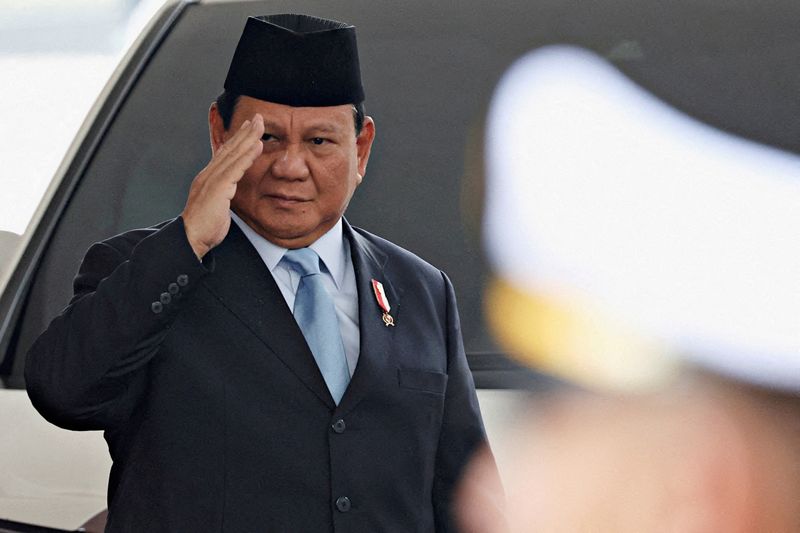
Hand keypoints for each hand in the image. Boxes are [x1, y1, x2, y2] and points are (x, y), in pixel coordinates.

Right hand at [181, 114, 264, 258]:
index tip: (248, 129)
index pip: (225, 155)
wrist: (191, 238)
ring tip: (260, 124)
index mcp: (208, 178)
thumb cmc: (204, 228)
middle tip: (258, 118)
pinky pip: (236, 167)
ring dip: (248, 137)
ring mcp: (212, 179)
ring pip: (233, 153)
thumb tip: (230, 194)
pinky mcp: (218, 187)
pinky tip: (257, 145)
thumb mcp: (216, 207)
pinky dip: (247, 155)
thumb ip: (223, 196)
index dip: (237, 140)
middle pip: (229, 148)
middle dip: (244, 131)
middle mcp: (209, 175)